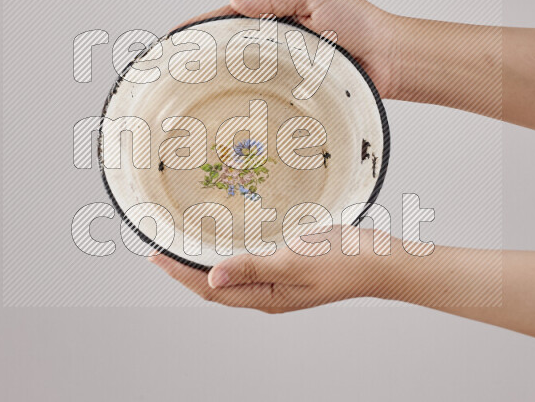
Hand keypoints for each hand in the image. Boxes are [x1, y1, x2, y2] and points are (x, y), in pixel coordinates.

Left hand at [149, 225, 392, 313]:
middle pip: (216, 285)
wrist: (379, 261)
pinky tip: (227, 237)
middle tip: (161, 248)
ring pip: (231, 273)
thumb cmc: (343, 262)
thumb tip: (212, 278)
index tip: (155, 256)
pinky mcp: (288, 265)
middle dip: (185, 269)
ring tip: (183, 243)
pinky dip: (231, 251)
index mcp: (266, 298)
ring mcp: (278, 280)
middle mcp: (267, 292)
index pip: (211, 290)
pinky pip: (250, 262)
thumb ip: (253, 268)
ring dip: (206, 260)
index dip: (180, 274)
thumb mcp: (294, 263)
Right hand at [172, 0, 398, 98]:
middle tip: (177, 70)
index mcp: (280, 17)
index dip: (203, 25)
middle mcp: (279, 44)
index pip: (232, 18)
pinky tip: (233, 109)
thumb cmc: (360, 23)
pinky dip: (252, 101)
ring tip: (194, 92)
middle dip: (205, 57)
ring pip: (248, 76)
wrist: (391, 58)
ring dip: (224, 82)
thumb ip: (276, 0)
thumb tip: (235, 0)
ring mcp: (287, 70)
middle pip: (234, 50)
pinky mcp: (299, 93)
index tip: (176, 34)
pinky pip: (271, 97)